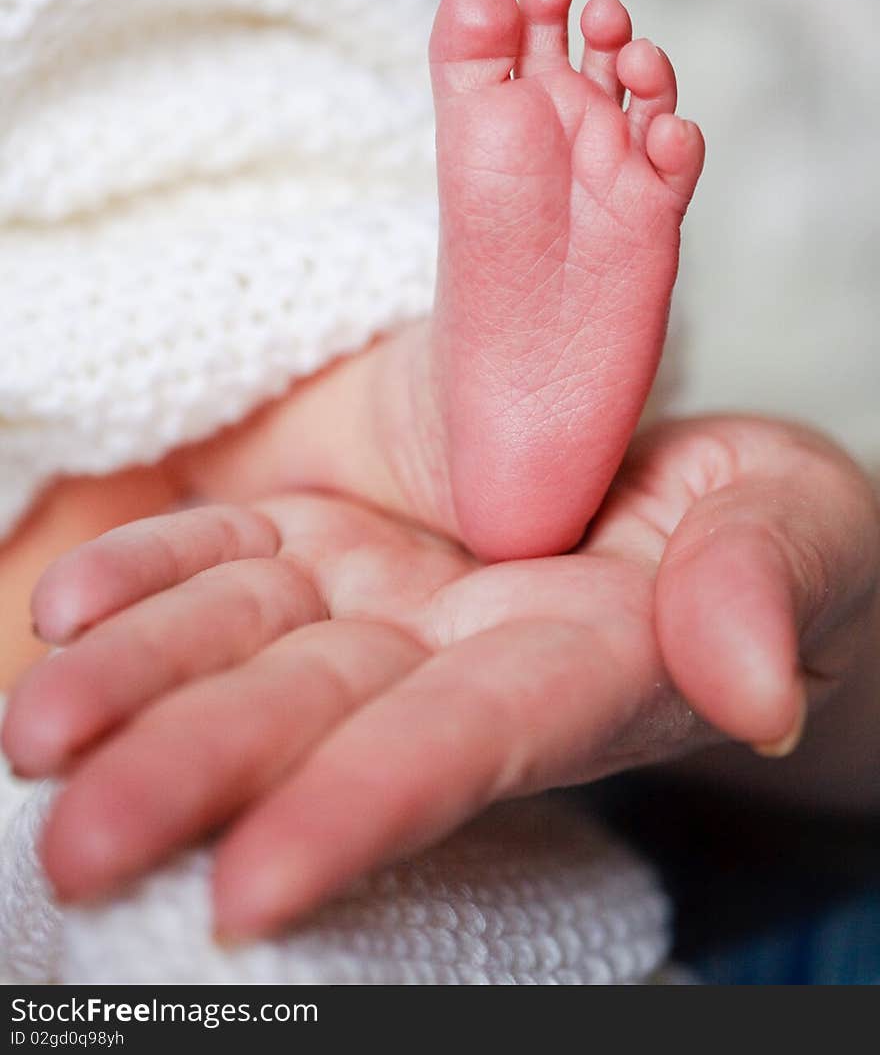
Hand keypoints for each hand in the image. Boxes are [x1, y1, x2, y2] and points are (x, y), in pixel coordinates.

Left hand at [3, 415, 876, 938]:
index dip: (368, 809)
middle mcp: (458, 655)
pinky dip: (151, 577)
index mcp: (582, 667)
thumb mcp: (793, 522)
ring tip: (35, 734)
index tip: (253, 886)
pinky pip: (231, 557)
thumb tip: (753, 690)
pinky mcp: (333, 537)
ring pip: (250, 643)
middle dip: (204, 780)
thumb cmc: (759, 517)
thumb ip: (761, 584)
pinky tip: (68, 606)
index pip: (468, 745)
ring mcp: (383, 596)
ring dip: (140, 688)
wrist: (676, 487)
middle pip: (322, 720)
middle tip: (80, 842)